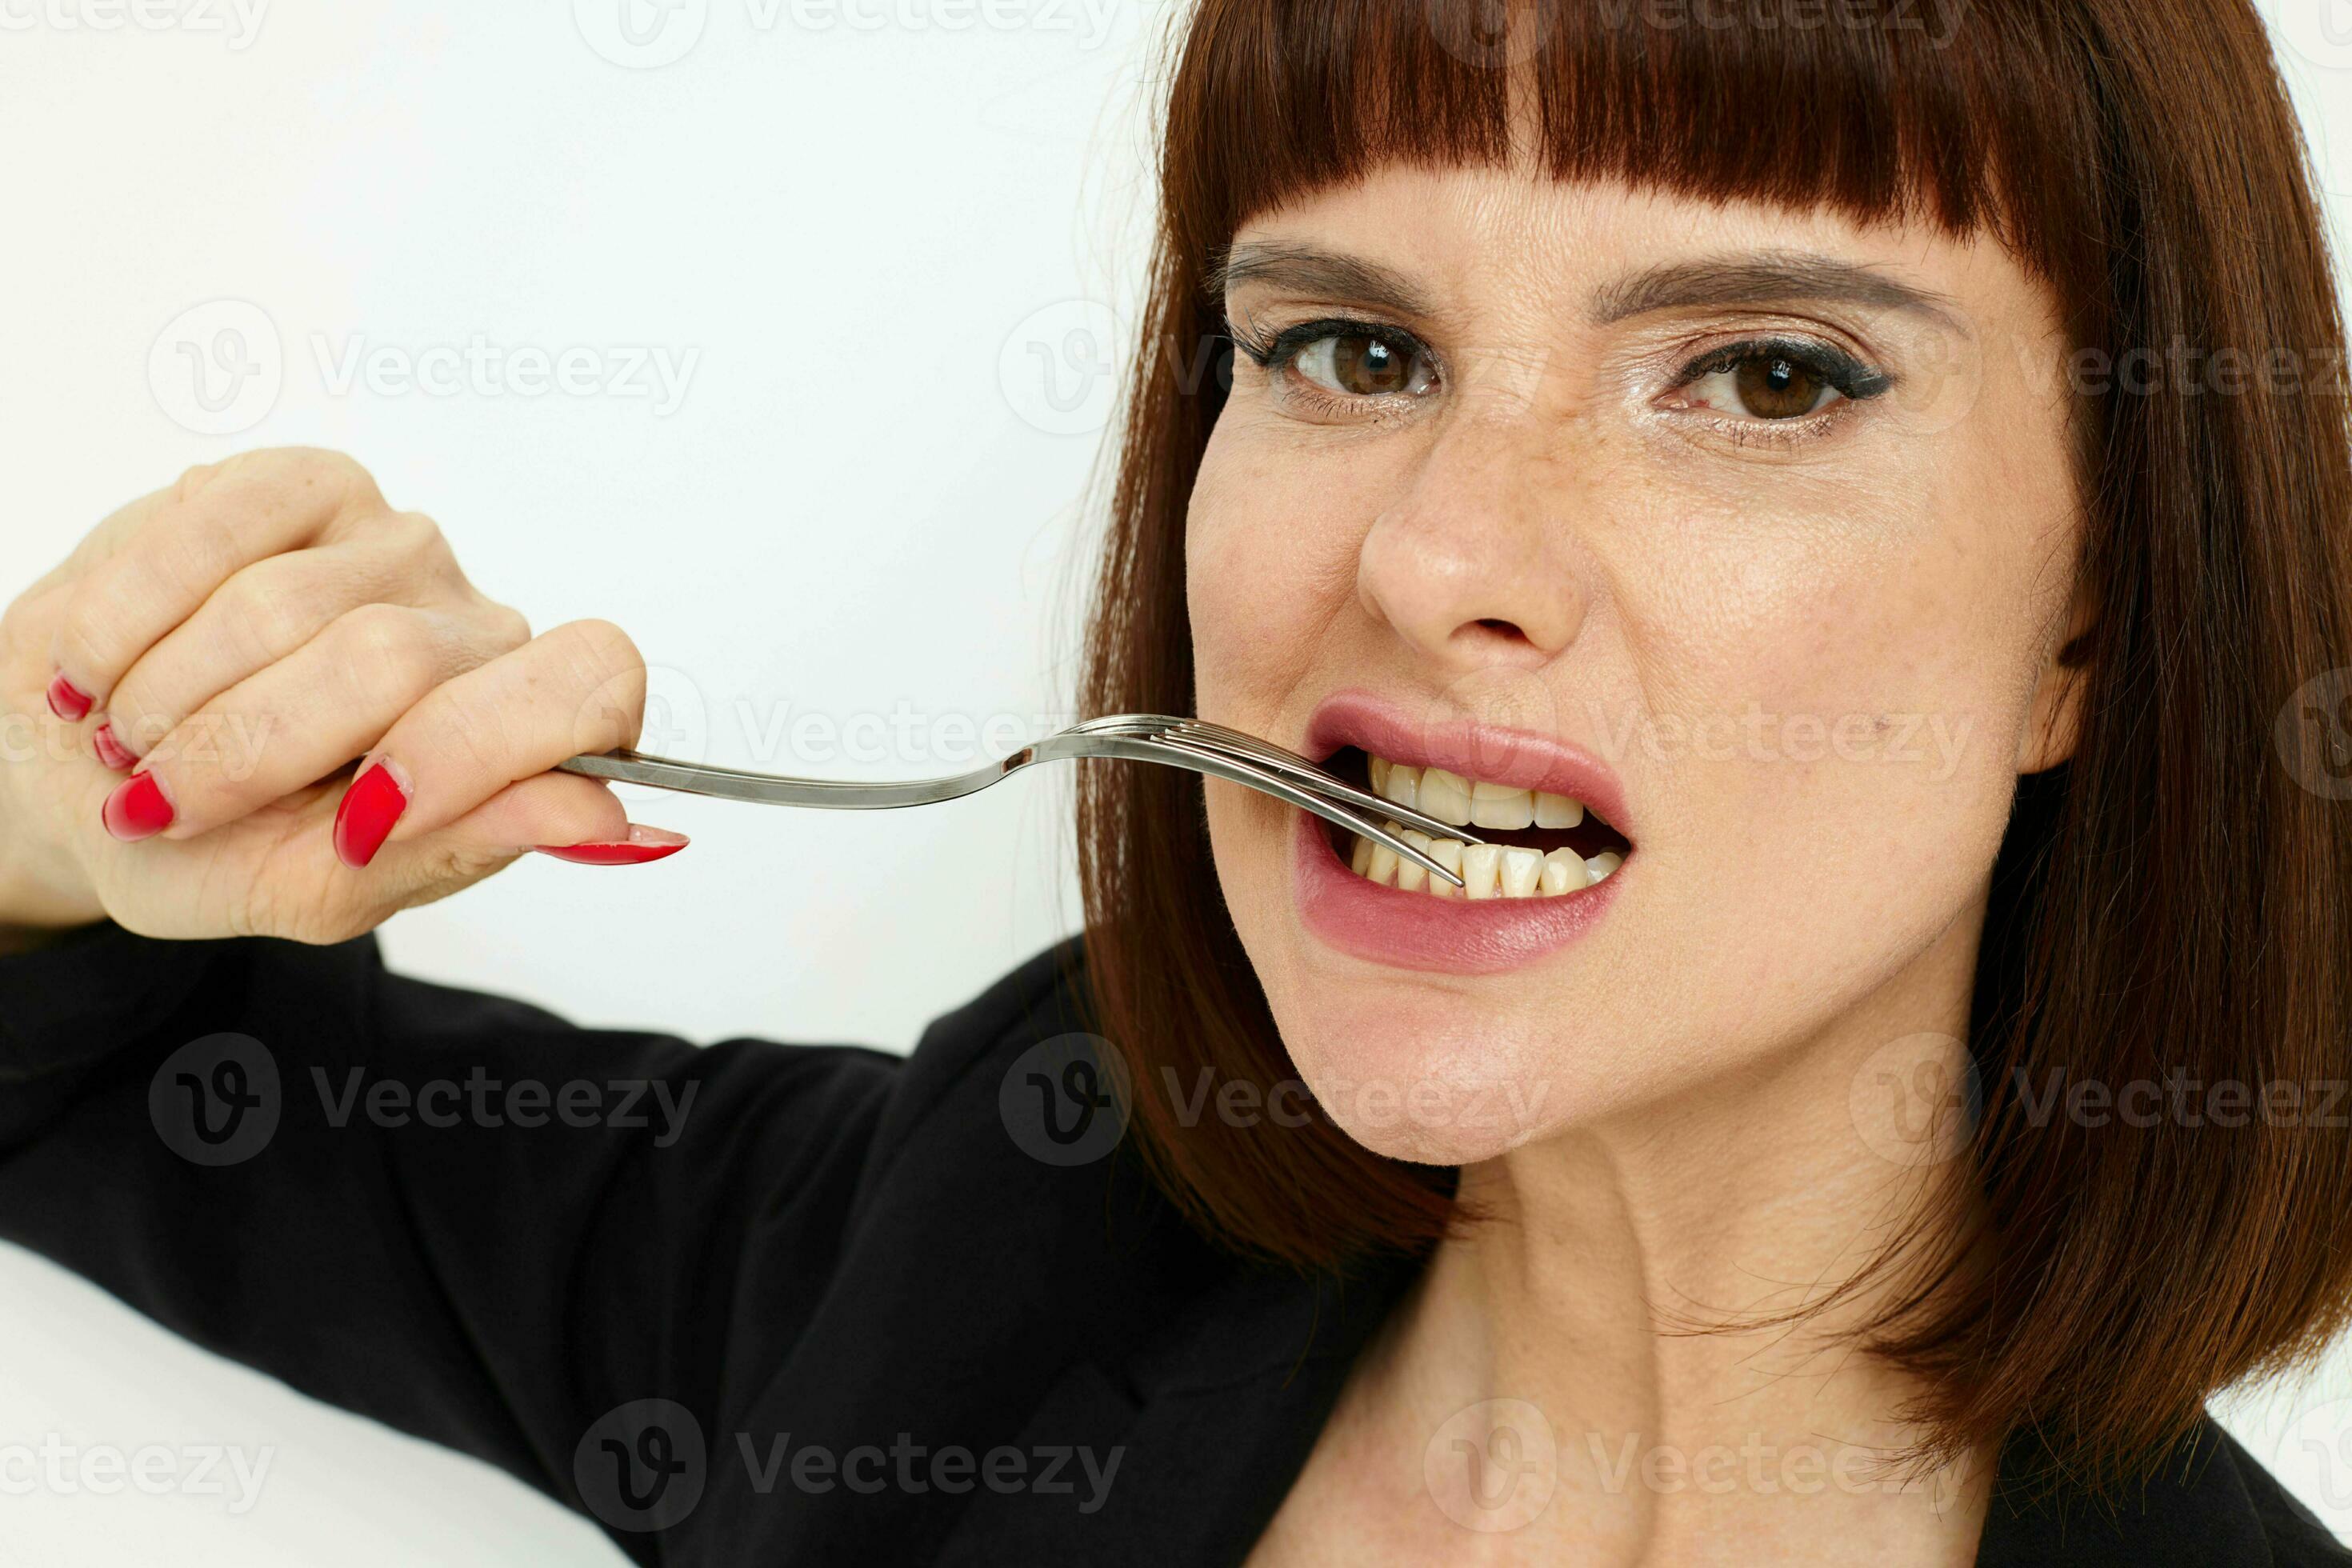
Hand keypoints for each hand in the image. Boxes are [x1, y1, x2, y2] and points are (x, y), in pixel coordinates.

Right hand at [0, 448, 684, 945]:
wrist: (81, 776)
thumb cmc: (216, 843)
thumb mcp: (325, 889)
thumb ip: (462, 851)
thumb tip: (613, 822)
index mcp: (523, 733)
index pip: (589, 690)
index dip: (476, 753)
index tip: (357, 821)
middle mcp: (480, 626)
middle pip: (397, 661)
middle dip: (250, 751)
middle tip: (168, 799)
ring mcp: (401, 545)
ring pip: (284, 607)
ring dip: (169, 697)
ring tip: (132, 736)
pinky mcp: (306, 484)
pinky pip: (215, 527)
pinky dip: (128, 618)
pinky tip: (100, 671)